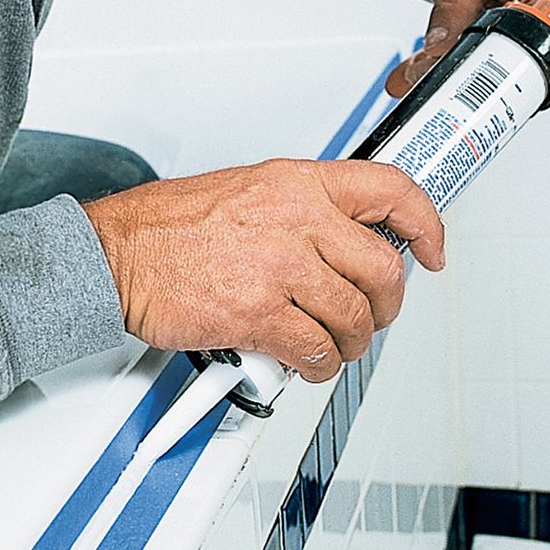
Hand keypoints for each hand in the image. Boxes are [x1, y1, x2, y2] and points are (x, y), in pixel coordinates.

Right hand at [83, 159, 444, 382]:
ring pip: (355, 317)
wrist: (117, 254)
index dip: (426, 223)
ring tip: (331, 344)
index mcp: (297, 182)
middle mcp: (296, 219)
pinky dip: (318, 366)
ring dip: (350, 343)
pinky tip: (304, 361)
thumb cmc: (170, 226)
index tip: (433, 249)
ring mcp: (279, 267)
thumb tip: (345, 242)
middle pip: (383, 269)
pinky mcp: (257, 313)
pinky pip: (315, 351)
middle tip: (371, 315)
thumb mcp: (248, 190)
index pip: (390, 190)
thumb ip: (302, 210)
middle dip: (386, 305)